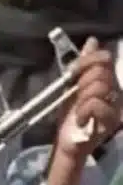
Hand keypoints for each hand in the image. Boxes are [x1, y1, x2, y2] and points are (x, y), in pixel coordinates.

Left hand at [47, 38, 120, 184]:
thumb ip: (82, 65)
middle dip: (82, 82)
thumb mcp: (72, 87)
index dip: (87, 60)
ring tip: (79, 111)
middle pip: (101, 71)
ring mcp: (117, 106)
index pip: (105, 58)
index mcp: (108, 81)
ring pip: (99, 86)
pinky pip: (96, 104)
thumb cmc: (70, 116)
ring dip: (82, 98)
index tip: (73, 72)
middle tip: (76, 97)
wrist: (66, 143)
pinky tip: (81, 119)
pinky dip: (83, 110)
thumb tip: (92, 41)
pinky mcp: (112, 121)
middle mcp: (117, 92)